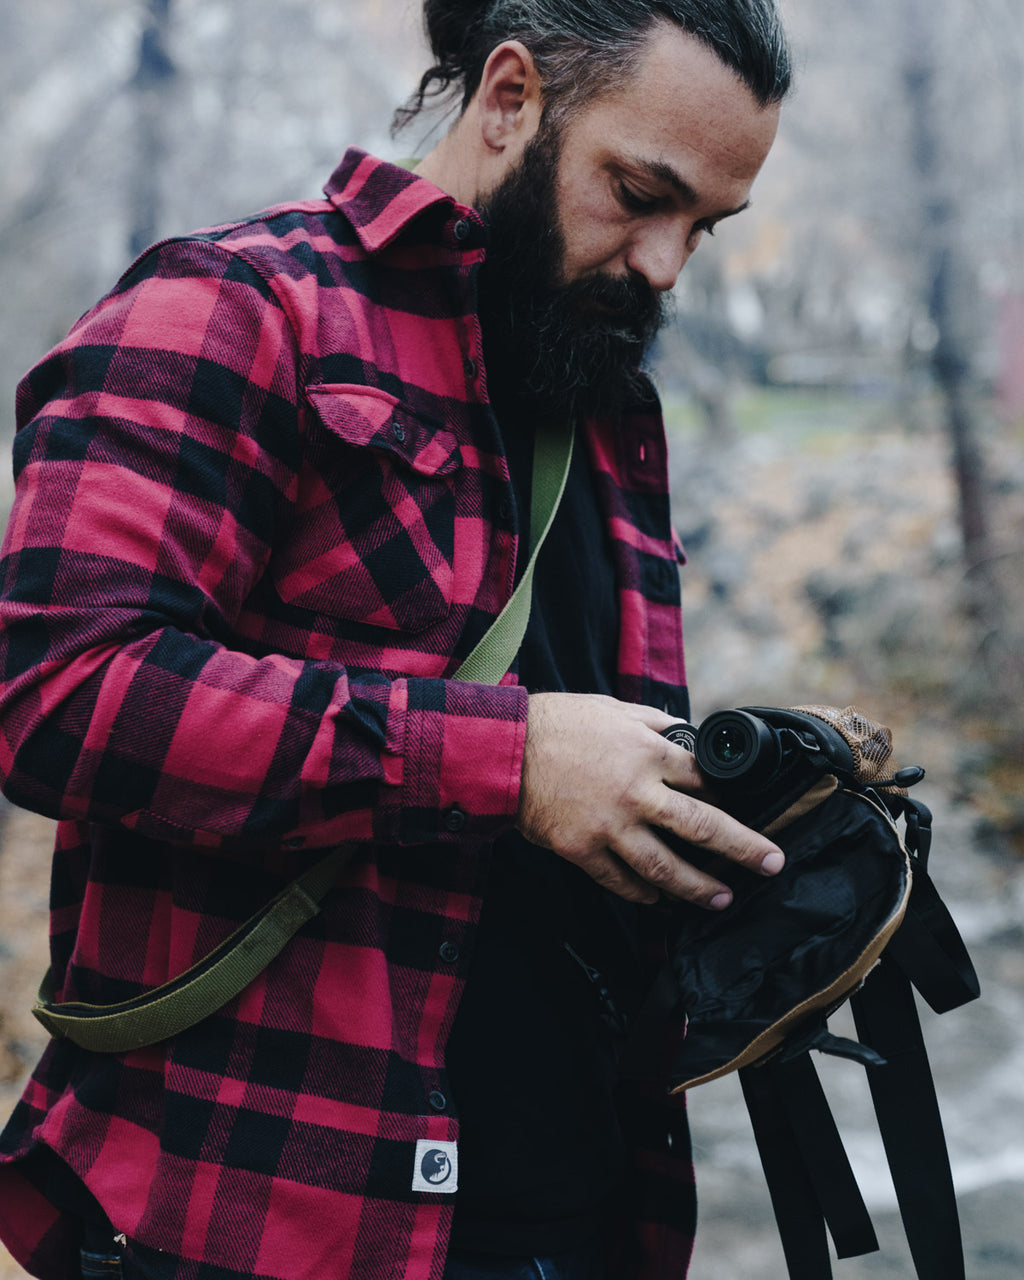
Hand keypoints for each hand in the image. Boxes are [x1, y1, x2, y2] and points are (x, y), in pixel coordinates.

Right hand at [516, 691, 784, 907]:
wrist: (504, 749)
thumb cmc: (558, 723)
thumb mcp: (613, 709)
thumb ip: (653, 724)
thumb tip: (683, 732)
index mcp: (649, 754)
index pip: (706, 781)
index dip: (731, 796)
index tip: (748, 809)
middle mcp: (637, 794)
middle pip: (703, 828)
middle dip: (744, 849)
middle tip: (772, 864)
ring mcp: (609, 827)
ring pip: (665, 868)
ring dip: (697, 887)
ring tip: (721, 899)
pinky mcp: (582, 850)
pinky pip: (619, 881)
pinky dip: (642, 894)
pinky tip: (659, 901)